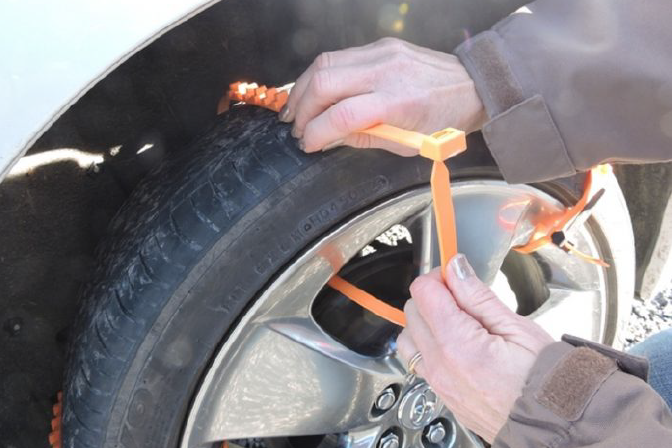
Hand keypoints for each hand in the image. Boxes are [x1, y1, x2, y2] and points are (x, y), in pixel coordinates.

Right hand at [281, 37, 485, 154]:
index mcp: (397, 102)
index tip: (308, 144)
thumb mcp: (407, 143)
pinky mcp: (380, 45)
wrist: (471, 86)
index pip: (342, 116)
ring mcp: (382, 53)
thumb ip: (364, 138)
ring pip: (325, 63)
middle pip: (325, 83)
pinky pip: (338, 56)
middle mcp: (386, 72)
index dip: (316, 133)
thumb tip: (329, 139)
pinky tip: (314, 91)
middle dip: (302, 109)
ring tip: (295, 110)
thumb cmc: (444, 119)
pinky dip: (320, 75)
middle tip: (296, 128)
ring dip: (303, 88)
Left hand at [396, 254, 553, 441]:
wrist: (553, 424)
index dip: (440, 277)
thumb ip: (478, 296)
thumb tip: (455, 268)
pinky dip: (429, 344)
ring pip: (409, 336)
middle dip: (434, 297)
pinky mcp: (440, 393)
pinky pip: (418, 360)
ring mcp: (437, 383)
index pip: (424, 292)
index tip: (457, 278)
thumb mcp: (518, 328)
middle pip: (412, 311)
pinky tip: (456, 343)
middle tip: (465, 299)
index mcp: (458, 345)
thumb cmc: (545, 379)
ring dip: (426, 321)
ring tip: (459, 322)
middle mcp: (440, 365)